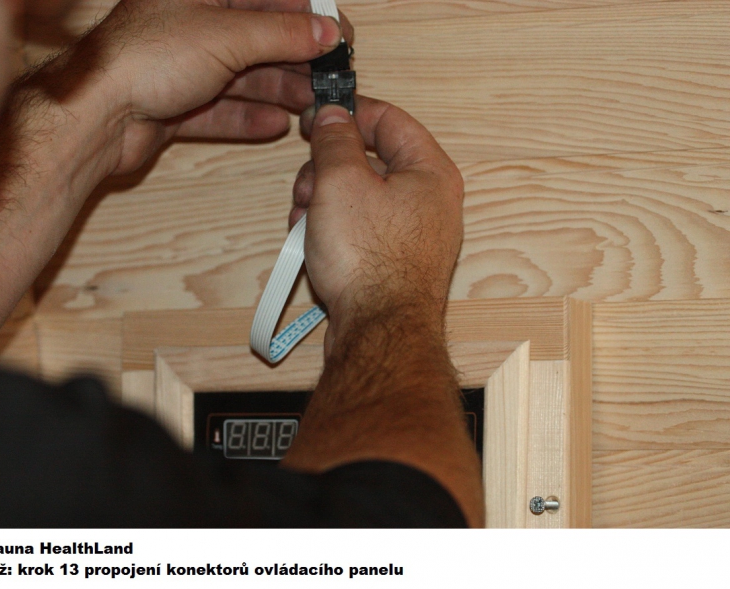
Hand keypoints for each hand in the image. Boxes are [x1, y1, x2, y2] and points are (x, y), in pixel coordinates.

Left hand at [63, 0, 352, 173]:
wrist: (95, 117)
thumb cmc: (142, 59)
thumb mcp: (227, 35)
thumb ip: (282, 33)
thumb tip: (324, 31)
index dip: (306, 13)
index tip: (338, 35)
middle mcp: (190, 24)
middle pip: (257, 37)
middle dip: (296, 58)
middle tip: (328, 77)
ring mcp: (181, 65)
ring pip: (241, 75)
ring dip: (278, 90)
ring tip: (309, 105)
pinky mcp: (174, 104)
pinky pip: (220, 109)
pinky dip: (246, 117)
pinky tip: (274, 126)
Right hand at [292, 97, 463, 335]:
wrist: (377, 331)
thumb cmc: (370, 260)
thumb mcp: (340, 181)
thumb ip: (335, 140)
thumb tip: (333, 117)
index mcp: (429, 171)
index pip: (389, 119)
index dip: (349, 112)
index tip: (316, 115)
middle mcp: (428, 201)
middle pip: (370, 160)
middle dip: (328, 169)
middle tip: (307, 184)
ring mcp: (412, 235)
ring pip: (358, 197)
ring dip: (323, 201)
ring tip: (305, 221)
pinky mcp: (394, 263)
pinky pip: (359, 229)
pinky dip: (332, 229)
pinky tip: (311, 244)